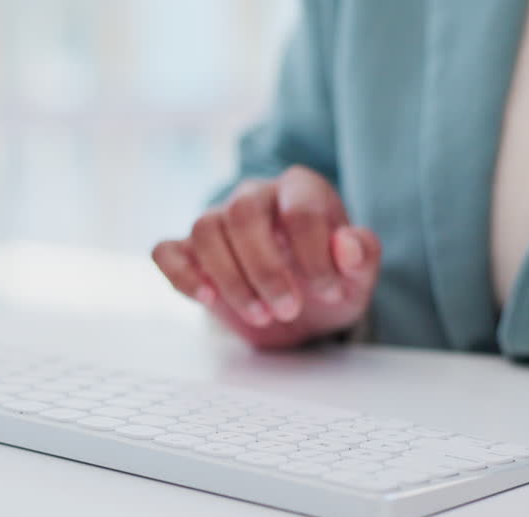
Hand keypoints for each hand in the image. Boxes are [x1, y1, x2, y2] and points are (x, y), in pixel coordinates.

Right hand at [151, 165, 380, 348]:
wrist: (300, 308)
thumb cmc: (328, 282)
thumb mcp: (358, 277)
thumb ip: (362, 256)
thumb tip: (346, 246)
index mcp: (300, 190)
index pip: (299, 209)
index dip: (314, 255)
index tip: (328, 292)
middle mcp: (255, 195)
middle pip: (242, 212)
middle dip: (265, 269)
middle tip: (288, 309)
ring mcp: (218, 220)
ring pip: (205, 229)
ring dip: (230, 279)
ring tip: (260, 315)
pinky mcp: (189, 251)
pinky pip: (166, 251)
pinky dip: (181, 275)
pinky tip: (207, 299)